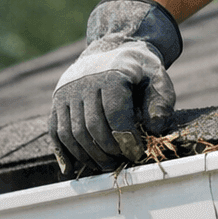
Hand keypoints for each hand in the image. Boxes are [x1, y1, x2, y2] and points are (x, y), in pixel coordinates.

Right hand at [50, 0, 181, 174]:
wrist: (114, 50)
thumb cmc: (140, 70)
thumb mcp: (158, 78)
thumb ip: (161, 102)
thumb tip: (154, 130)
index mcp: (112, 75)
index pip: (115, 114)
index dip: (126, 139)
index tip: (137, 153)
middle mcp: (85, 82)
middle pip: (92, 127)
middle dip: (107, 151)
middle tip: (120, 163)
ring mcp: (67, 91)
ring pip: (72, 133)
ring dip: (87, 156)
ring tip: (105, 166)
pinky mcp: (57, 99)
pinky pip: (56, 130)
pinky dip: (62, 152)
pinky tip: (72, 168)